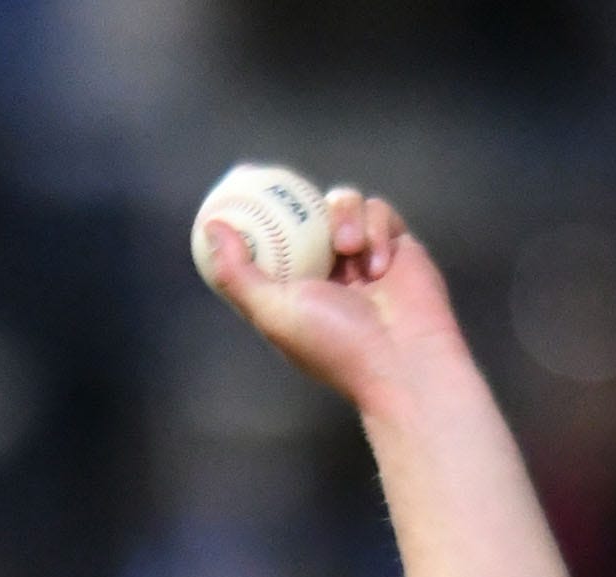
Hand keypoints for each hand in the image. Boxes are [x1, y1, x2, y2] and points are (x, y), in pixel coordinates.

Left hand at [200, 187, 462, 414]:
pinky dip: (377, 231)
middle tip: (272, 177)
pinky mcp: (395, 245)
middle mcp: (325, 267)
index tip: (237, 179)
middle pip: (304, 211)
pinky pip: (379, 212)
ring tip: (348, 249)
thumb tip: (212, 228)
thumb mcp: (274, 312)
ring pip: (343, 202)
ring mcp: (361, 254)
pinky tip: (379, 267)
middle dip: (291, 193)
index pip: (268, 238)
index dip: (252, 210)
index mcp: (292, 286)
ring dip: (344, 216)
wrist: (403, 360)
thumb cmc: (335, 344)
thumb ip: (239, 273)